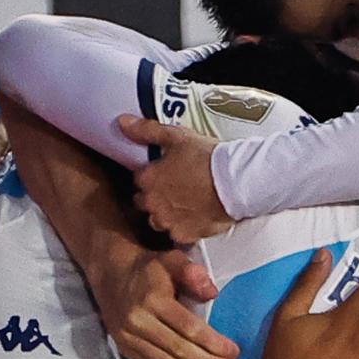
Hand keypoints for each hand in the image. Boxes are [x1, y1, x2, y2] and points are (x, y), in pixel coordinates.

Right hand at [91, 245, 240, 358]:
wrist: (111, 274)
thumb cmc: (149, 268)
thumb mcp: (172, 259)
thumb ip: (193, 273)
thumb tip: (212, 293)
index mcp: (152, 300)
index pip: (188, 327)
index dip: (212, 343)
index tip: (234, 353)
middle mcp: (138, 322)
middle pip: (179, 350)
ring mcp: (130, 339)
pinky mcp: (126, 350)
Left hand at [118, 115, 231, 243]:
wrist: (235, 182)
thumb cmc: (207, 158)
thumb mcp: (177, 137)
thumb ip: (146, 131)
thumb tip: (122, 122)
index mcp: (148, 178)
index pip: (139, 180)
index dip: (153, 176)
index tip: (166, 173)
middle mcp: (152, 203)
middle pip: (144, 203)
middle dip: (155, 197)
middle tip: (177, 189)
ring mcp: (167, 221)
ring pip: (158, 221)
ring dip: (167, 214)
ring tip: (186, 205)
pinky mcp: (184, 235)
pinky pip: (177, 235)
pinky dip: (184, 228)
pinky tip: (196, 217)